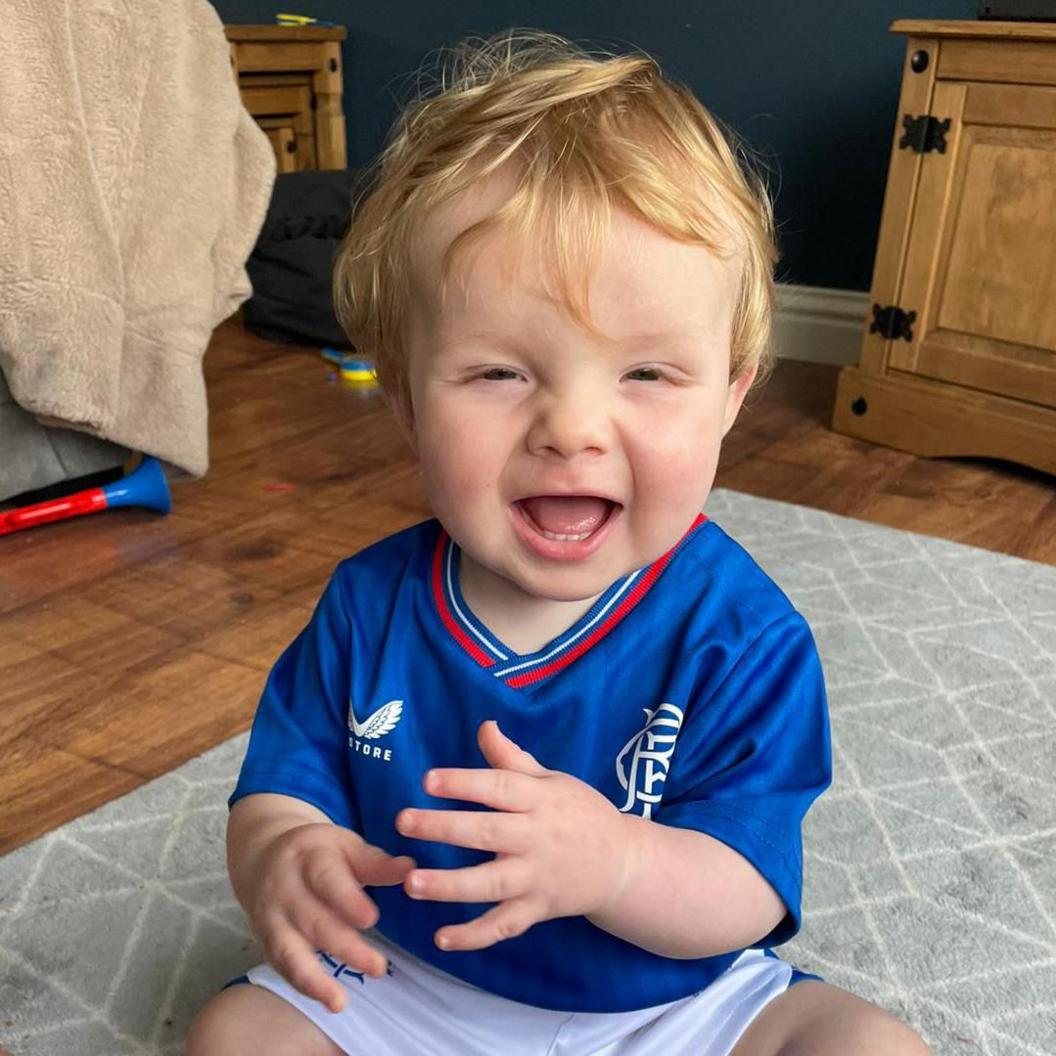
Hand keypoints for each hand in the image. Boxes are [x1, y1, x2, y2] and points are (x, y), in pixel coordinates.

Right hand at [250, 823, 414, 1011]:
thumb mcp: (345, 846)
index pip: (326, 879)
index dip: (347, 900)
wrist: (264, 856)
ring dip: (314, 978)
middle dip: (344, 947)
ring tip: (339, 1002)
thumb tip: (410, 869)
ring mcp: (271, 917)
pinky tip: (327, 1000)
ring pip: (290, 950)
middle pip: (313, 921)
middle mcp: (285, 889)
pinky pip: (282, 966)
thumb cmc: (318, 852)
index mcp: (309, 857)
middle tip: (378, 967)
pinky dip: (303, 985)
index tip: (371, 919)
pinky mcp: (266, 940)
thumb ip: (375, 862)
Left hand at [395, 720, 635, 951]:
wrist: (622, 863)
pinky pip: (504, 926)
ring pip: (491, 884)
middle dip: (444, 828)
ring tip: (411, 883)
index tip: (428, 780)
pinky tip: (441, 938)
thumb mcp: (552, 780)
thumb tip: (484, 725)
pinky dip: (474, 936)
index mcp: (540, 799)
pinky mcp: (538, 910)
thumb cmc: (579, 813)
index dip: (463, 783)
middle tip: (404, 822)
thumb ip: (513, 758)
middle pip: (487, 833)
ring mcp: (536, 878)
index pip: (499, 788)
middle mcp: (537, 838)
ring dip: (450, 886)